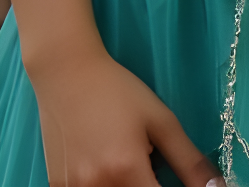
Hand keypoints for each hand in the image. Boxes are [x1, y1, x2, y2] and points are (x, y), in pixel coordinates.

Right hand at [28, 46, 219, 186]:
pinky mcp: (57, 186)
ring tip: (122, 158)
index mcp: (126, 170)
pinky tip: (101, 161)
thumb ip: (190, 163)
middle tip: (146, 163)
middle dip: (148, 186)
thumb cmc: (118, 91)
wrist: (66, 72)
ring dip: (127, 185)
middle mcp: (97, 186)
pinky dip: (104, 184)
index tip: (168, 178)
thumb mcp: (162, 121)